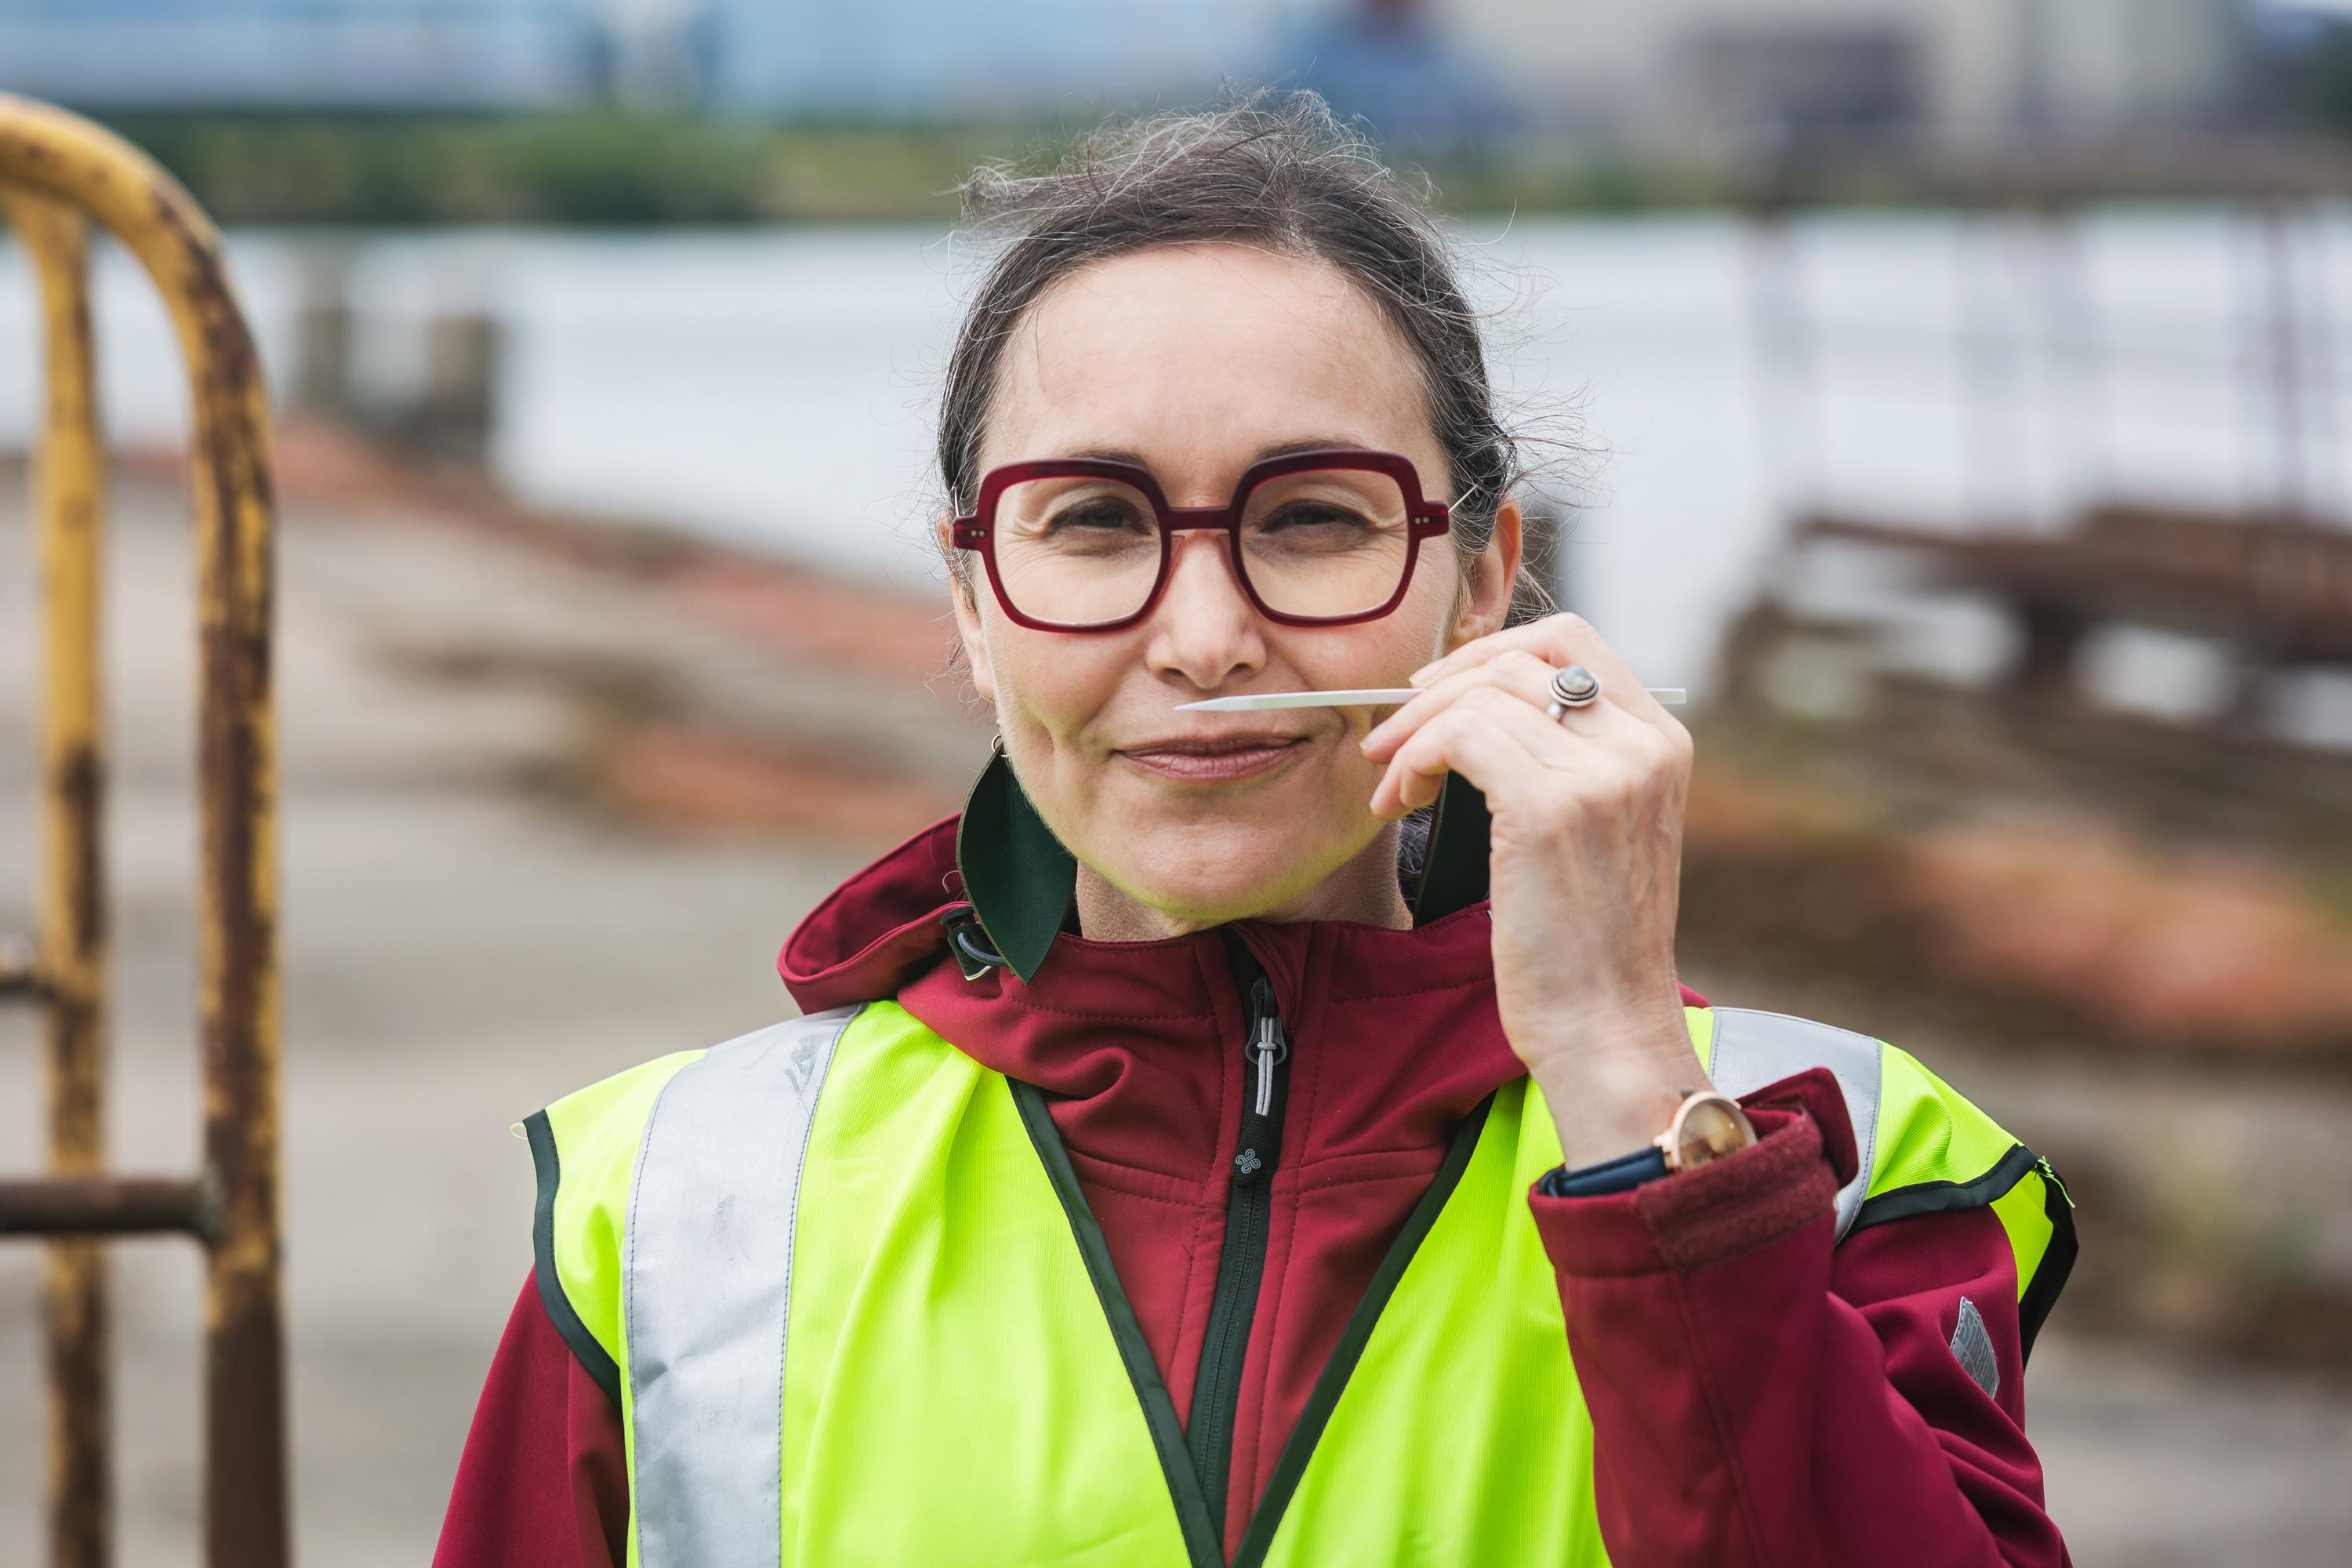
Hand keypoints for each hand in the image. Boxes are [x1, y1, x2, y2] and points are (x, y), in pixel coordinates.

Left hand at [1360, 613, 1701, 1162]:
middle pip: (1519, 656)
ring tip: (1391, 787)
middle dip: (1439, 686)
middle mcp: (1641, 745)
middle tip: (1390, 736)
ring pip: (1478, 695)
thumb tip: (1481, 704)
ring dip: (1413, 733)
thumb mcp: (1601, 829)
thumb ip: (1570, 759)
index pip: (1572, 640)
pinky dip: (1413, 759)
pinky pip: (1458, 736)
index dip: (1491, 651)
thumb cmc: (1586, 946)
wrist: (1606, 1030)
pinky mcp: (1549, 807)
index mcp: (1661, 741)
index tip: (1438, 689)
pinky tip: (1400, 804)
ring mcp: (1600, 773)